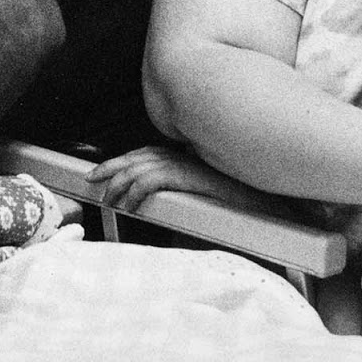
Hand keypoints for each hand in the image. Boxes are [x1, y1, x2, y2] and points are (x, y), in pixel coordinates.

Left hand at [86, 145, 260, 211]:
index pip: (144, 153)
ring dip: (121, 183)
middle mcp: (185, 157)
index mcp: (185, 158)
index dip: (119, 161)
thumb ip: (179, 196)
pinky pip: (156, 179)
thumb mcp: (202, 199)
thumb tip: (156, 208)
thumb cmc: (238, 206)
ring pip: (142, 167)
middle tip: (90, 179)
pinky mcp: (194, 177)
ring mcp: (189, 165)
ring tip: (109, 200)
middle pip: (138, 156)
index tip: (98, 172)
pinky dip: (139, 192)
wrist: (271, 205)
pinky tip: (132, 206)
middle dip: (110, 167)